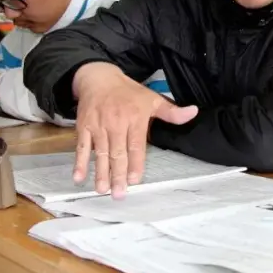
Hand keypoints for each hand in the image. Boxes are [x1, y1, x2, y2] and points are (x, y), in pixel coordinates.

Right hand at [73, 62, 197, 198]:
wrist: (98, 78)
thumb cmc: (128, 92)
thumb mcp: (152, 98)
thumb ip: (171, 112)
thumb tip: (193, 112)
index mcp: (135, 118)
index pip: (136, 145)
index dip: (135, 163)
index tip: (134, 180)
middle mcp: (116, 124)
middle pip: (117, 153)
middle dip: (117, 175)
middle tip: (119, 194)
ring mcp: (98, 126)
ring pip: (100, 153)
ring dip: (100, 173)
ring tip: (102, 190)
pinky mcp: (83, 127)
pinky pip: (81, 147)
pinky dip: (79, 163)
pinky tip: (79, 178)